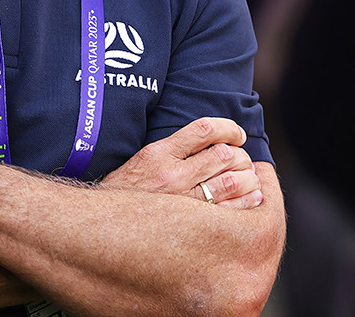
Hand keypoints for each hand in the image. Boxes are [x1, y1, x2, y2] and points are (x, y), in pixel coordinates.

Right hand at [99, 117, 262, 207]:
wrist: (102, 226)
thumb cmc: (126, 193)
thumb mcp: (142, 161)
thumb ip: (173, 150)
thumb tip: (211, 142)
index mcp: (159, 153)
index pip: (204, 130)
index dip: (229, 129)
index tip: (236, 135)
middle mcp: (171, 175)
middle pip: (224, 155)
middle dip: (241, 156)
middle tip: (242, 161)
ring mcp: (182, 201)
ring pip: (231, 181)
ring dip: (248, 178)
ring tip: (249, 179)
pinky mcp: (190, 223)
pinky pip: (229, 208)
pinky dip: (247, 201)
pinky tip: (252, 197)